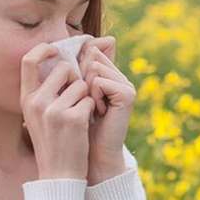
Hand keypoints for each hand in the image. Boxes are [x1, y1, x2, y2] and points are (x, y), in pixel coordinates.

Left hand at [77, 36, 136, 183]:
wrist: (91, 153)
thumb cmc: (78, 126)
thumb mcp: (72, 95)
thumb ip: (73, 71)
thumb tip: (72, 45)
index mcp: (108, 74)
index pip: (89, 52)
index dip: (77, 71)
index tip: (78, 96)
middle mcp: (118, 76)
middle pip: (90, 58)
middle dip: (80, 81)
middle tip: (86, 104)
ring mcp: (125, 83)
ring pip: (94, 68)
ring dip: (85, 90)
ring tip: (93, 109)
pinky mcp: (127, 93)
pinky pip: (99, 81)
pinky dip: (93, 97)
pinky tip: (99, 112)